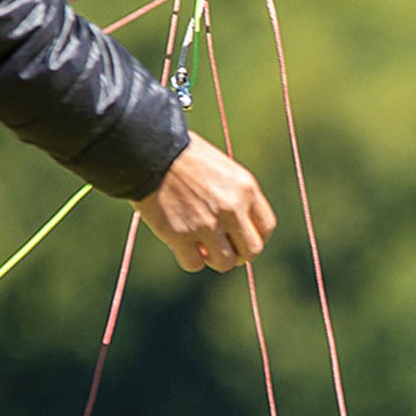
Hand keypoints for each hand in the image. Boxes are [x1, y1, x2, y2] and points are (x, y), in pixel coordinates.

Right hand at [132, 133, 276, 272]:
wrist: (148, 151)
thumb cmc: (182, 157)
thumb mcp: (221, 169)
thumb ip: (234, 196)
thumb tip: (237, 227)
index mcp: (245, 189)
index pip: (266, 228)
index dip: (255, 237)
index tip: (241, 238)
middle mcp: (231, 208)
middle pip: (251, 251)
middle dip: (238, 254)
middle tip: (223, 248)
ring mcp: (207, 224)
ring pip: (225, 263)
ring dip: (214, 260)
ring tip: (202, 249)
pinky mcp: (180, 235)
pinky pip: (194, 264)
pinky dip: (190, 260)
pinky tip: (182, 248)